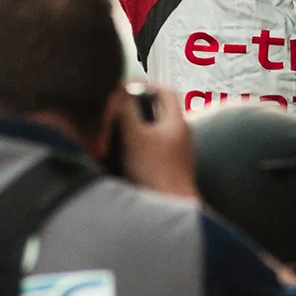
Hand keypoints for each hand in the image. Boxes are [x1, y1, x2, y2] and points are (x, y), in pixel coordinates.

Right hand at [114, 84, 198, 199]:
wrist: (169, 209)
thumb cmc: (157, 174)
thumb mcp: (135, 136)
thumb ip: (127, 110)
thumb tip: (121, 90)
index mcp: (176, 122)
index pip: (166, 91)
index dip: (145, 86)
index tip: (126, 89)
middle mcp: (179, 135)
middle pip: (158, 111)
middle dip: (136, 109)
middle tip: (118, 111)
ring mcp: (175, 153)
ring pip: (153, 132)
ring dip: (135, 130)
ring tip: (116, 134)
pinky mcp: (168, 169)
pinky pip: (152, 150)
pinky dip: (137, 148)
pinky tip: (123, 156)